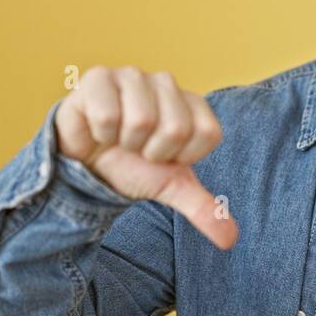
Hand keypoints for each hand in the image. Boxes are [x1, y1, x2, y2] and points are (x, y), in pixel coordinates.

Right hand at [53, 66, 237, 249]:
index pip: (207, 134)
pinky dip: (99, 134)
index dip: (181, 157)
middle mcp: (166, 82)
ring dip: (125, 143)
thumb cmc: (132, 166)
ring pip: (141, 120)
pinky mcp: (98, 76)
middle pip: (175, 128)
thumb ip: (203, 208)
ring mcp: (133, 75)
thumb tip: (230, 239)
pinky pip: (107, 114)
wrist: (85, 163)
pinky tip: (97, 129)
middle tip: (137, 149)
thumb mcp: (170, 188)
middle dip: (151, 151)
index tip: (163, 157)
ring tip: (118, 138)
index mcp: (192, 103)